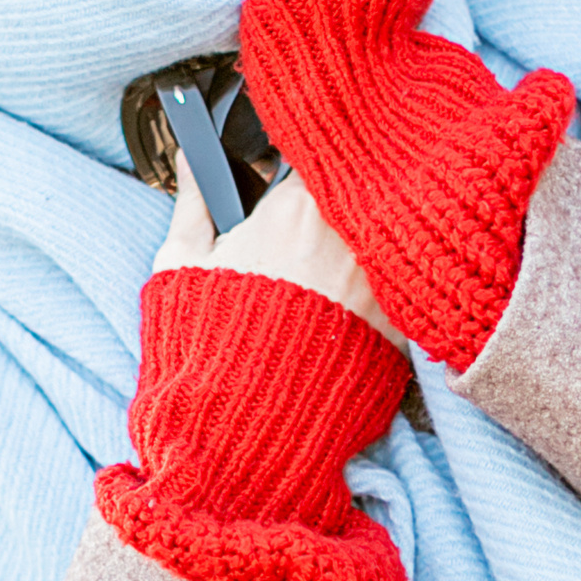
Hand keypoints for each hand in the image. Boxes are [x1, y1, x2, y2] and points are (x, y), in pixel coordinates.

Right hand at [152, 153, 405, 350]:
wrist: (242, 423)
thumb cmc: (206, 341)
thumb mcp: (182, 264)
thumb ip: (194, 202)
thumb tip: (191, 161)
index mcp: (296, 206)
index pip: (320, 157)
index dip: (308, 165)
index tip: (296, 176)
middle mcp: (347, 235)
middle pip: (358, 196)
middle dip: (340, 204)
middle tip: (313, 230)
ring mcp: (379, 280)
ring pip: (382, 242)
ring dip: (363, 247)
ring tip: (329, 275)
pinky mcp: (399, 327)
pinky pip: (397, 291)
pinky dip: (378, 293)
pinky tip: (349, 312)